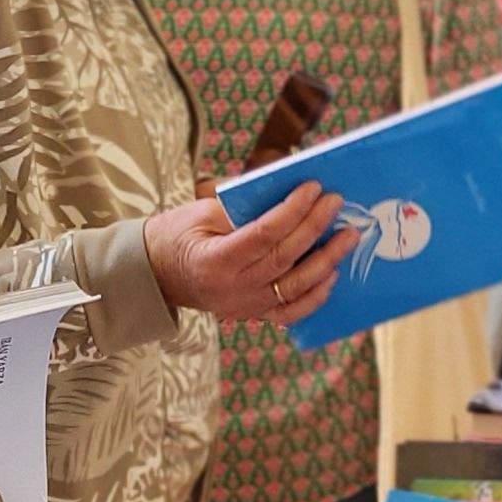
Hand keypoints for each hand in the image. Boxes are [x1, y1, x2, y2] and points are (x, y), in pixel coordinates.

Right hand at [144, 184, 358, 327]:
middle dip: (314, 227)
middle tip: (336, 203)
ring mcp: (243, 306)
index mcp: (215, 261)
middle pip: (284, 258)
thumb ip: (240, 209)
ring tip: (347, 236)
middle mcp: (232, 290)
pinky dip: (315, 296)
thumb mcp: (200, 213)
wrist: (154, 274)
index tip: (313, 188)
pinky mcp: (251, 314)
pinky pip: (290, 311)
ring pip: (295, 287)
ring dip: (325, 261)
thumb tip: (287, 196)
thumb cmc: (175, 235)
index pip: (263, 234)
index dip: (292, 210)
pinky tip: (331, 274)